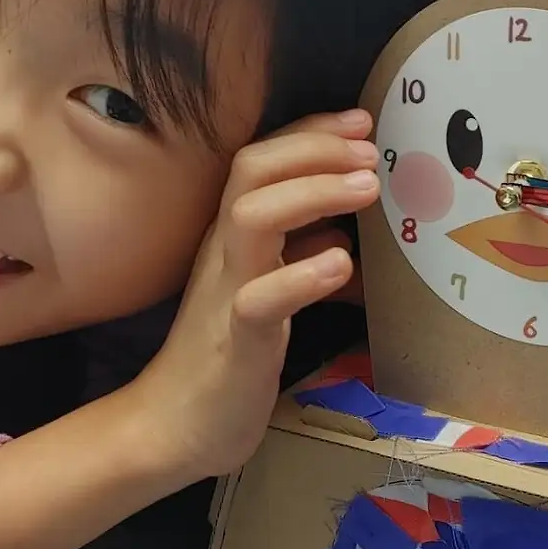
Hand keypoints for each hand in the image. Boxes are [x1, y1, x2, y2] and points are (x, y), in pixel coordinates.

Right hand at [132, 109, 380, 481]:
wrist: (176, 428)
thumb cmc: (229, 357)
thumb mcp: (270, 291)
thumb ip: (297, 253)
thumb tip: (342, 223)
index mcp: (234, 237)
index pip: (262, 160)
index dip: (311, 133)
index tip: (361, 120)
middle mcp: (225, 251)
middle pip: (252, 170)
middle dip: (315, 148)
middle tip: (371, 150)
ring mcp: (226, 291)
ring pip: (252, 217)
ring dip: (314, 193)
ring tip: (367, 187)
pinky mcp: (235, 341)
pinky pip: (261, 300)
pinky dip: (302, 277)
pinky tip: (340, 265)